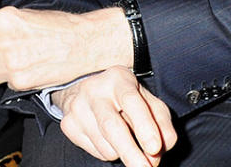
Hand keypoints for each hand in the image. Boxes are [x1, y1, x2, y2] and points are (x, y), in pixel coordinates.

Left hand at [0, 6, 132, 89]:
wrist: (82, 42)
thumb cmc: (55, 26)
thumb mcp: (21, 15)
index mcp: (0, 20)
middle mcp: (1, 41)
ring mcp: (10, 63)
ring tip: (6, 67)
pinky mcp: (20, 82)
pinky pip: (4, 86)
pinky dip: (11, 81)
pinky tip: (24, 71)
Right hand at [53, 67, 176, 166]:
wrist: (89, 91)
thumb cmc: (127, 99)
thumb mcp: (149, 103)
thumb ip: (162, 125)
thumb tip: (157, 152)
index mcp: (118, 78)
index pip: (131, 101)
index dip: (144, 126)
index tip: (154, 148)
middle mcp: (94, 89)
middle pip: (111, 126)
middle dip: (130, 152)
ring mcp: (77, 107)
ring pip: (106, 145)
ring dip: (123, 152)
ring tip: (125, 139)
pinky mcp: (68, 124)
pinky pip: (96, 151)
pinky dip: (109, 152)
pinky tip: (108, 138)